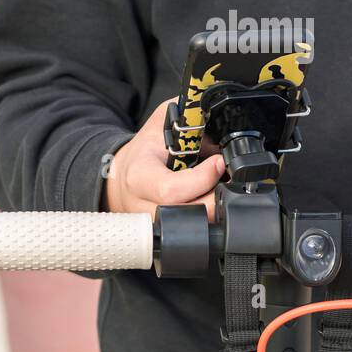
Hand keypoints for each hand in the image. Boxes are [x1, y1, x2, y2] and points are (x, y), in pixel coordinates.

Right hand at [104, 97, 225, 221]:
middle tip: (227, 179)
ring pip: (194, 227)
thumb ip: (192, 119)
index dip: (202, 178)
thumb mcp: (163, 120)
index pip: (171, 190)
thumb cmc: (145, 147)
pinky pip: (193, 229)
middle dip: (216, 198)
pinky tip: (210, 198)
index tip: (218, 161)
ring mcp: (154, 224)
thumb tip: (223, 131)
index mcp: (139, 177)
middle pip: (188, 216)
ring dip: (215, 207)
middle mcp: (143, 206)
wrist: (124, 173)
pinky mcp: (165, 232)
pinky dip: (208, 215)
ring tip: (218, 187)